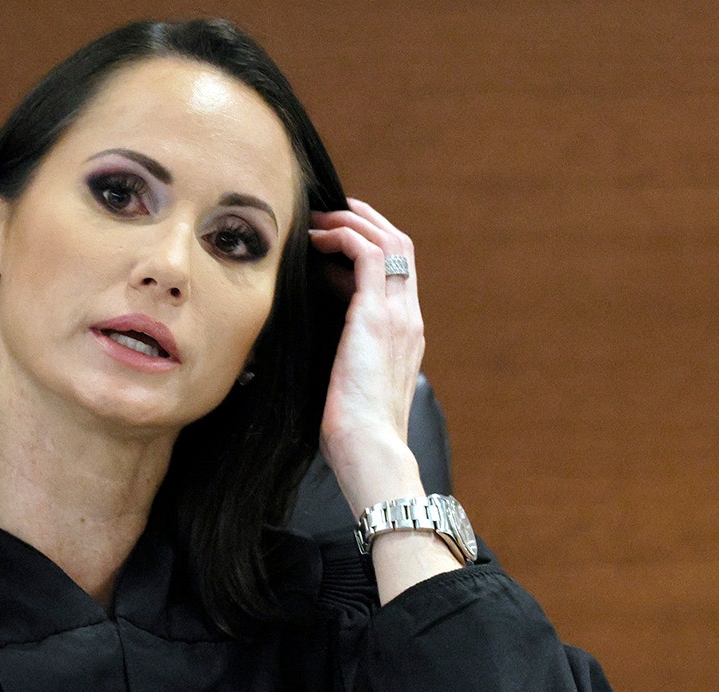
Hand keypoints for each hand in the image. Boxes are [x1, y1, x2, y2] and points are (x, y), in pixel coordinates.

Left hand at [309, 199, 425, 512]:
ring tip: (317, 219)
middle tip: (328, 213)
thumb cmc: (351, 432)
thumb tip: (309, 336)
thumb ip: (341, 354)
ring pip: (389, 240)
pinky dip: (342, 237)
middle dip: (365, 221)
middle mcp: (408, 317)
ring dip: (352, 222)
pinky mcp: (376, 316)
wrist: (369, 452)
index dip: (368, 246)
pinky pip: (367, 254)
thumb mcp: (346, 382)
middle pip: (400, 245)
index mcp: (405, 334)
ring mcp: (397, 314)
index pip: (396, 271)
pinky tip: (314, 241)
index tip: (333, 240)